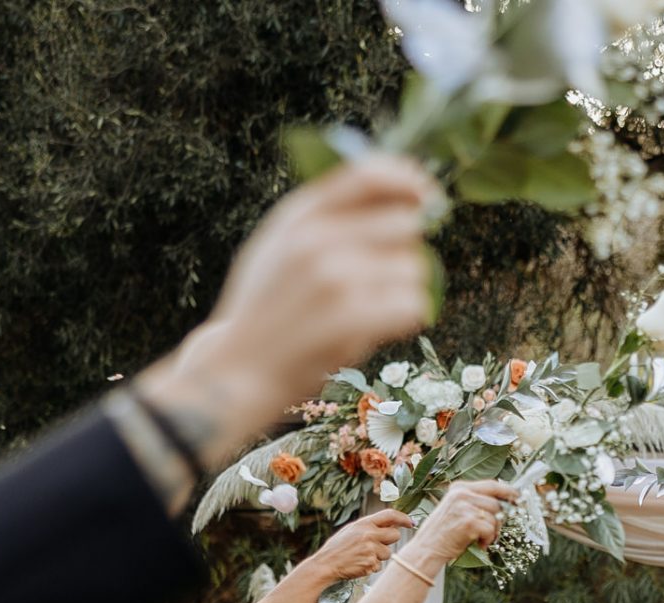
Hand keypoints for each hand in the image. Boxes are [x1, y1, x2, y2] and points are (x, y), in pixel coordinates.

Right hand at [142, 156, 437, 445]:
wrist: (239, 368)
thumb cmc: (265, 306)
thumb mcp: (278, 242)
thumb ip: (325, 212)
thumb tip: (397, 189)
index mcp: (300, 214)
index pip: (371, 174)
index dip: (409, 181)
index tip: (425, 197)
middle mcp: (318, 239)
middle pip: (405, 223)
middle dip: (404, 250)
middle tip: (381, 276)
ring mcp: (336, 278)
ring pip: (415, 268)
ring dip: (404, 290)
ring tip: (370, 308)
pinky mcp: (353, 319)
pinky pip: (414, 306)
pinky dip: (406, 319)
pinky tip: (379, 327)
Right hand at [298, 509, 415, 583]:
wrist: (326, 565)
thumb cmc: (338, 548)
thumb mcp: (351, 531)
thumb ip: (369, 527)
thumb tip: (392, 526)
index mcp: (364, 524)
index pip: (390, 515)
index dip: (403, 518)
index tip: (411, 522)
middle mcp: (369, 535)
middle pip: (395, 535)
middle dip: (390, 541)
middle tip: (377, 545)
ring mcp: (370, 550)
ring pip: (388, 553)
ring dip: (379, 556)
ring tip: (362, 556)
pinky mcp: (370, 564)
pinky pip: (379, 566)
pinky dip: (371, 566)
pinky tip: (359, 564)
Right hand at [405, 480, 514, 565]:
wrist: (427, 549)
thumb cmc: (443, 533)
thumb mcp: (456, 509)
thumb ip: (475, 502)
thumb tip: (504, 503)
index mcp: (459, 488)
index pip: (492, 484)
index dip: (508, 491)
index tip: (517, 498)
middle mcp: (462, 494)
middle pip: (496, 503)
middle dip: (500, 519)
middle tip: (492, 531)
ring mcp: (465, 507)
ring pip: (496, 517)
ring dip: (493, 532)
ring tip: (481, 539)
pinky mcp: (469, 522)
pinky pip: (491, 530)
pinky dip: (488, 540)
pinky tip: (478, 544)